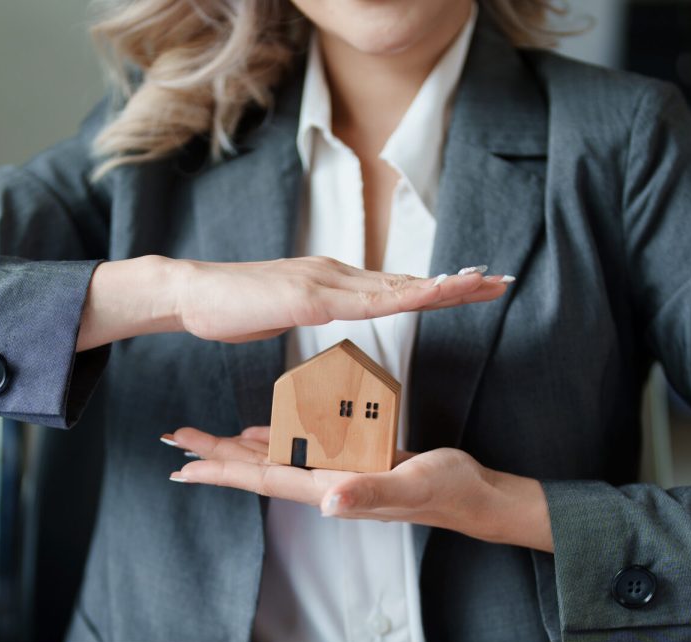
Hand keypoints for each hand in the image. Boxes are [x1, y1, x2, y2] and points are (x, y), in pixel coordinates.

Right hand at [76, 255, 510, 350]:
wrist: (190, 293)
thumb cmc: (232, 307)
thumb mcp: (283, 311)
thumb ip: (312, 310)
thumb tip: (330, 317)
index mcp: (334, 283)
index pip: (394, 287)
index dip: (435, 287)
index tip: (473, 286)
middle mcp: (337, 275)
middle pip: (407, 281)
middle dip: (456, 283)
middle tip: (500, 280)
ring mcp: (324, 282)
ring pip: (395, 287)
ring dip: (441, 286)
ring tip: (481, 284)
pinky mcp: (308, 296)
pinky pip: (363, 301)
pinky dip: (401, 298)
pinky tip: (428, 297)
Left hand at [161, 426, 553, 552]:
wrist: (474, 496)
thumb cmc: (447, 491)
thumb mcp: (411, 485)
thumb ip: (370, 492)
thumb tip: (327, 502)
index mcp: (331, 488)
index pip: (264, 479)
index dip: (222, 471)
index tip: (184, 464)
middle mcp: (326, 483)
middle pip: (259, 469)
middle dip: (217, 457)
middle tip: (178, 438)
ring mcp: (339, 472)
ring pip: (277, 458)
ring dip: (240, 450)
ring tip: (207, 438)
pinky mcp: (354, 459)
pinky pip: (305, 449)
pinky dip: (279, 440)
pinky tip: (263, 432)